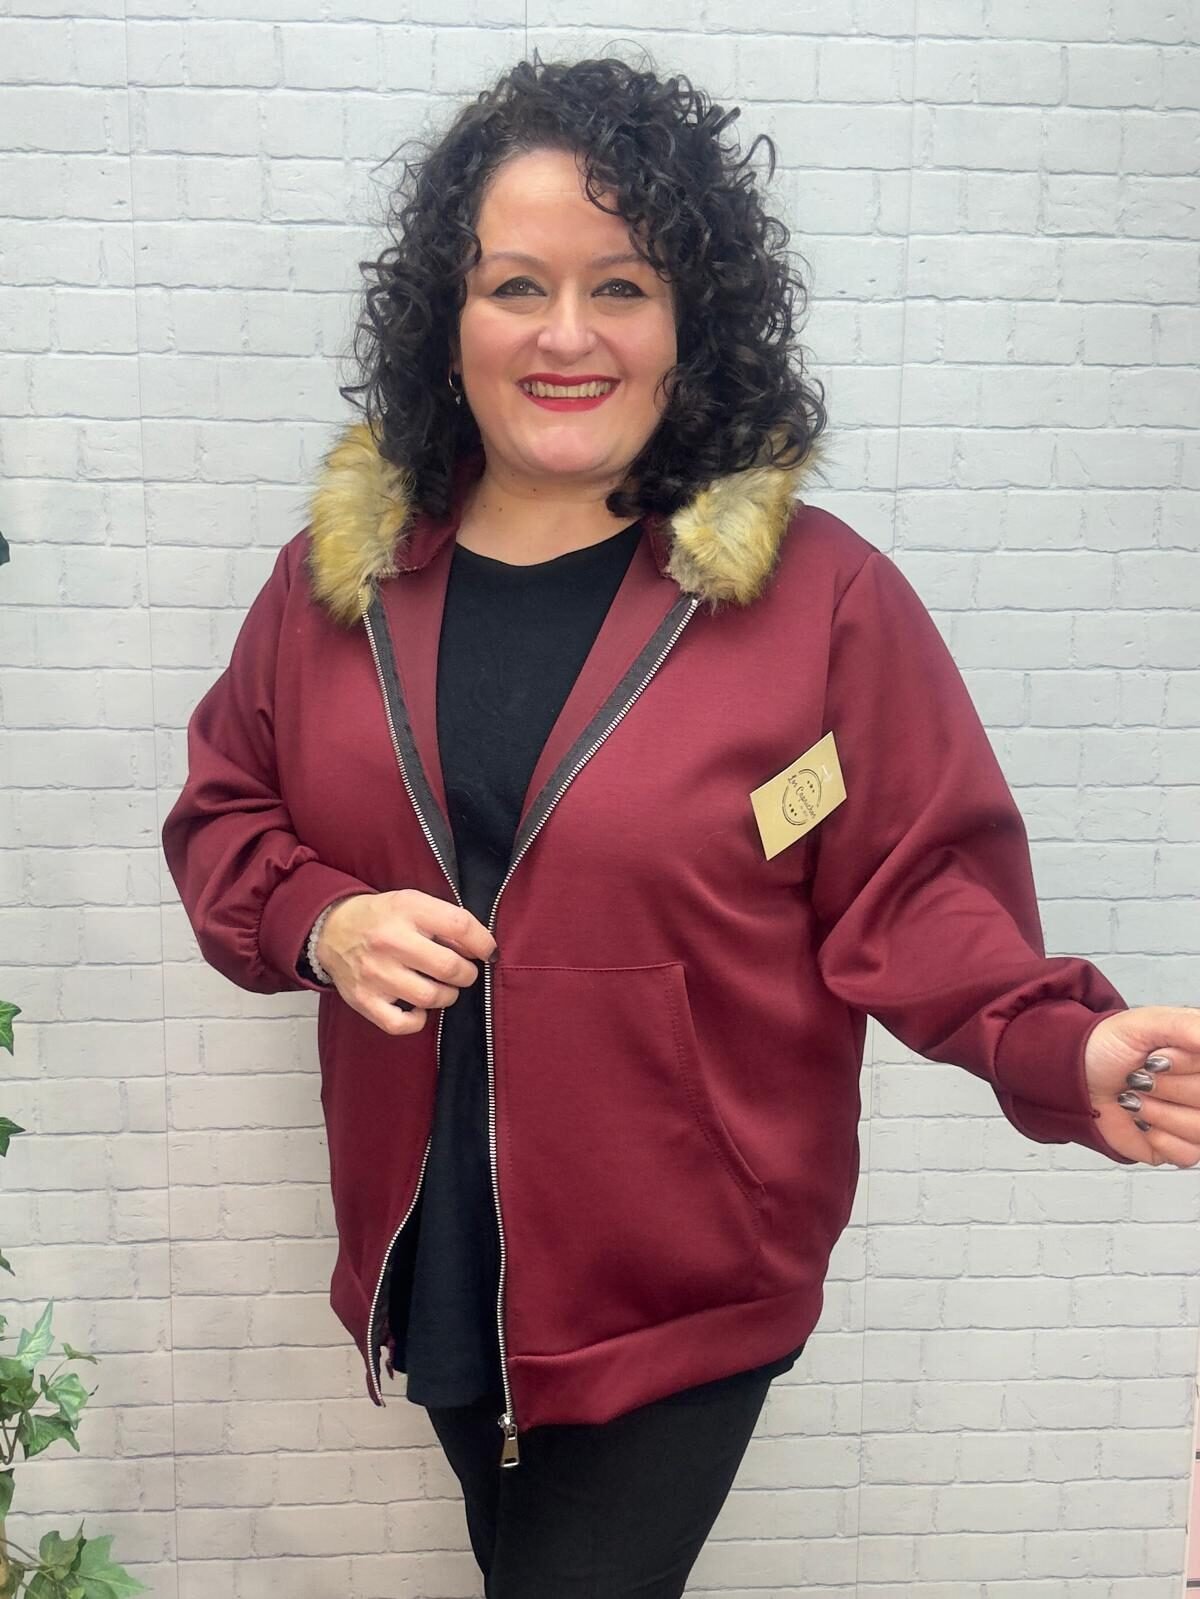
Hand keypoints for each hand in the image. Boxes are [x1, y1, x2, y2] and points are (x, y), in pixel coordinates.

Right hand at [317, 889, 497, 1036]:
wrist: (332, 929)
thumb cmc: (383, 917)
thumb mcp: (413, 903)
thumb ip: (446, 920)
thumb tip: (480, 949)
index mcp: (406, 910)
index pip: (459, 926)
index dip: (483, 942)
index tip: (488, 952)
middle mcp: (390, 941)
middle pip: (449, 968)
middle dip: (467, 974)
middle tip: (463, 972)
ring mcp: (375, 973)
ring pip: (431, 997)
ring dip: (447, 996)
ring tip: (442, 987)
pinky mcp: (364, 999)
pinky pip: (402, 1024)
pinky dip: (418, 1020)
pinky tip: (418, 1007)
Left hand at [1083, 1006, 1199, 1165]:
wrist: (1076, 1077)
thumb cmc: (1108, 1047)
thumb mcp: (1145, 1023)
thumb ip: (1187, 1027)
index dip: (1183, 1065)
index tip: (1156, 1058)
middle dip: (1164, 1088)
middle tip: (1139, 1078)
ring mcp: (1195, 1117)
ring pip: (1199, 1129)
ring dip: (1157, 1113)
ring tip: (1136, 1098)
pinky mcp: (1181, 1146)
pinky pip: (1187, 1154)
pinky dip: (1156, 1138)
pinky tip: (1142, 1121)